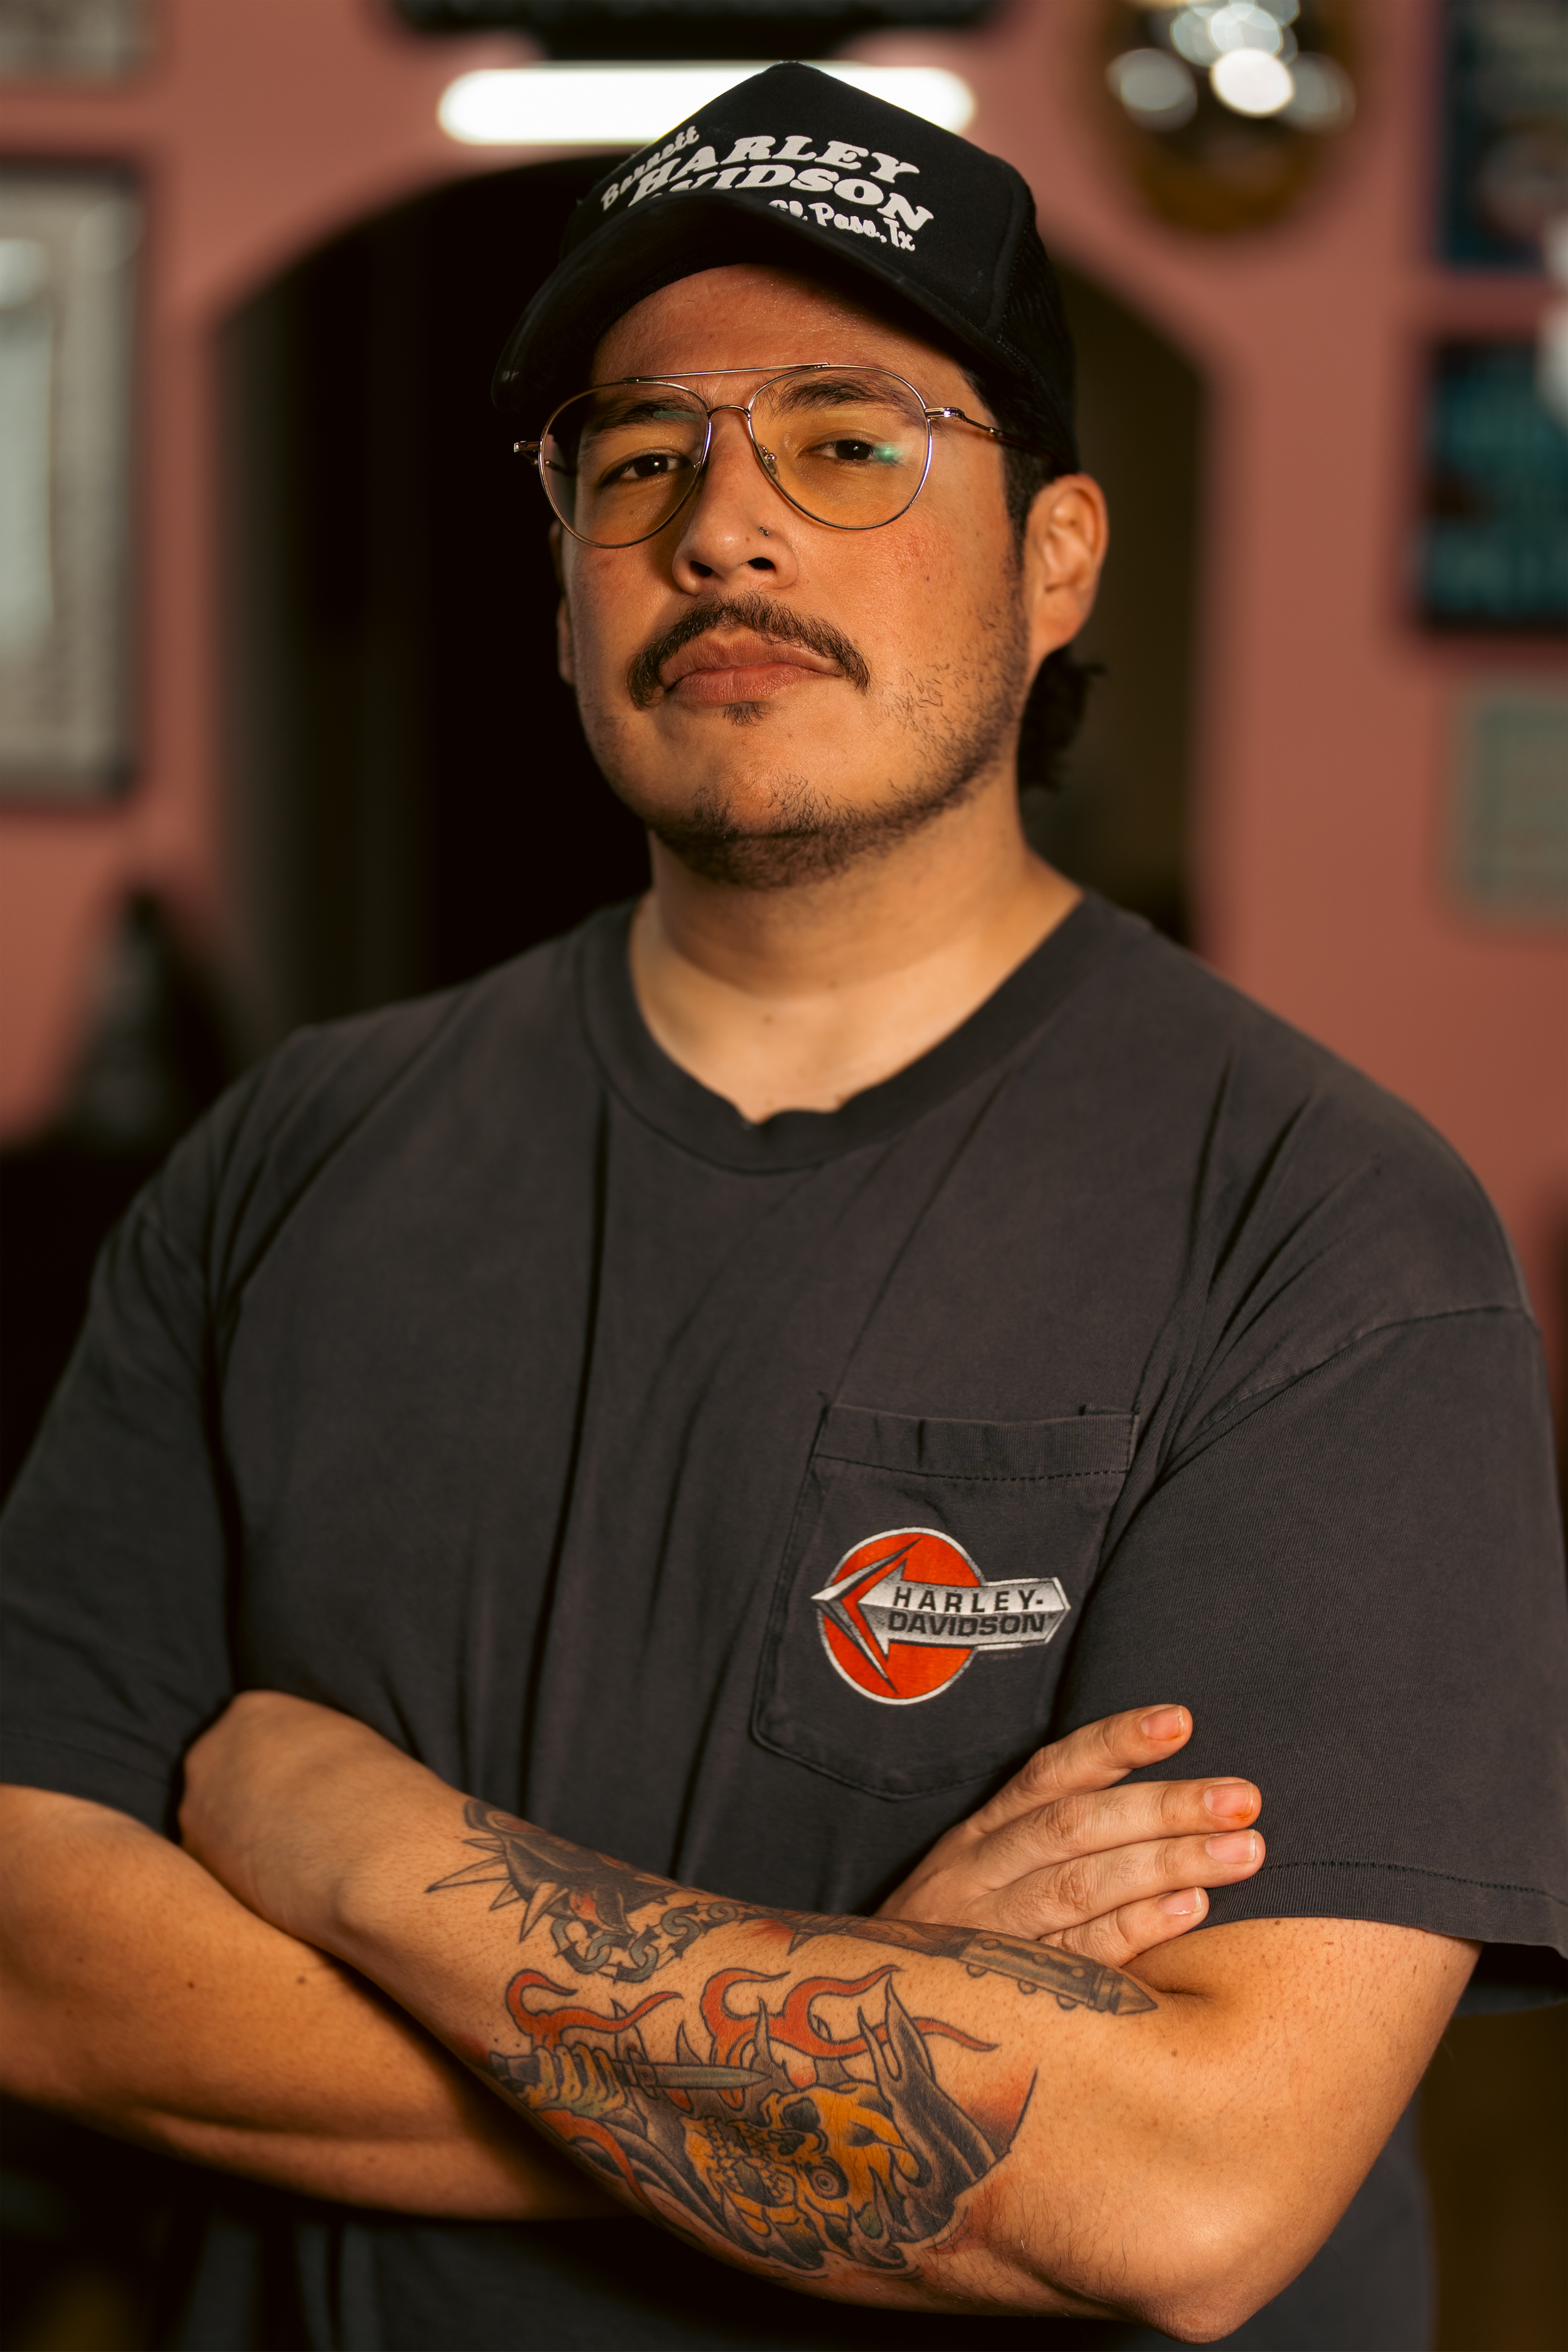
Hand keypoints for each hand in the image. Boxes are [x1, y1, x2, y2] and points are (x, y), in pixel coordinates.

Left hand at [180, 1690, 418, 1946]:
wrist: (379, 1866)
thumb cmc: (386, 1801)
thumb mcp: (350, 1746)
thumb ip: (309, 1750)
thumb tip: (302, 1776)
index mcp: (253, 1711)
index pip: (254, 1734)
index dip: (282, 1768)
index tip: (308, 1792)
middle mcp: (211, 1751)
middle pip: (224, 1776)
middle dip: (254, 1801)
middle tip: (298, 1828)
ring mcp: (196, 1809)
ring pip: (214, 1825)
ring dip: (244, 1842)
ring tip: (296, 1862)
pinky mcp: (197, 1866)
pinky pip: (214, 1870)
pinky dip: (241, 1880)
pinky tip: (281, 1888)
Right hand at [876, 1705, 1263, 1970]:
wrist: (874, 2019)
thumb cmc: (952, 1941)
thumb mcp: (979, 1876)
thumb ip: (1044, 1842)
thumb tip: (1155, 1808)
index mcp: (977, 1837)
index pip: (1049, 1774)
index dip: (1113, 1744)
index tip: (1180, 1721)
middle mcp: (980, 1875)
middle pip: (1076, 1826)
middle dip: (1165, 1807)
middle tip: (1243, 1798)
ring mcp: (990, 1935)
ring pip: (1081, 1885)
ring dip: (1168, 1863)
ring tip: (1242, 1850)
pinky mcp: (1007, 1995)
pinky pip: (1077, 1959)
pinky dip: (1135, 1931)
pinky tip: (1191, 1910)